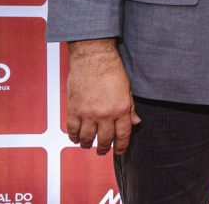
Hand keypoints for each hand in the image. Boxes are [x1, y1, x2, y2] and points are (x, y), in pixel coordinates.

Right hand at [66, 39, 140, 154]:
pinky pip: (72, 130)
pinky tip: (76, 138)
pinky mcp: (74, 110)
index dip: (121, 146)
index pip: (123, 134)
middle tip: (102, 151)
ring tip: (88, 146)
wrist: (93, 58)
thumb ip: (130, 108)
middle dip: (104, 148)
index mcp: (121, 109)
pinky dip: (74, 137)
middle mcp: (105, 114)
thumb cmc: (112, 70)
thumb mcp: (127, 89)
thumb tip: (136, 122)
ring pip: (87, 138)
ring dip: (88, 145)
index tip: (120, 151)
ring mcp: (88, 114)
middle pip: (105, 140)